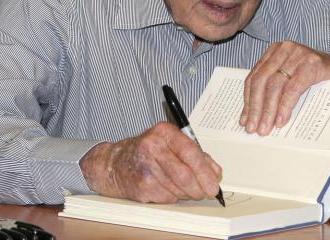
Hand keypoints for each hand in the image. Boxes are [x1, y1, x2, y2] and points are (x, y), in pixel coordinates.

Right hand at [79, 122, 221, 202]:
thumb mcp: (171, 143)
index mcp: (164, 132)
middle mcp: (152, 147)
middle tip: (206, 191)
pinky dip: (174, 196)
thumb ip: (196, 154)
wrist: (114, 164)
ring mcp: (145, 168)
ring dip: (188, 193)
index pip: (191, 152)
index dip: (205, 171)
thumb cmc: (147, 152)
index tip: (214, 183)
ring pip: (178, 189)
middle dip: (200, 187)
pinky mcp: (141, 186)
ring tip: (186, 188)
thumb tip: (215, 172)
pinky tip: (169, 188)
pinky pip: (168, 197)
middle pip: (185, 175)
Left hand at [240, 41, 329, 135]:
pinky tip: (282, 120)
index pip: (254, 77)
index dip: (248, 100)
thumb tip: (253, 114)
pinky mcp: (313, 64)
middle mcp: (285, 49)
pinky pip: (292, 88)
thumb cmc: (319, 81)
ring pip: (274, 85)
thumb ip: (274, 88)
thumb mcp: (292, 78)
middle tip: (253, 128)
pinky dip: (285, 106)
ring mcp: (299, 54)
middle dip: (256, 108)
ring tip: (266, 128)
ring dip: (268, 110)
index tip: (244, 120)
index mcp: (275, 51)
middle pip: (261, 81)